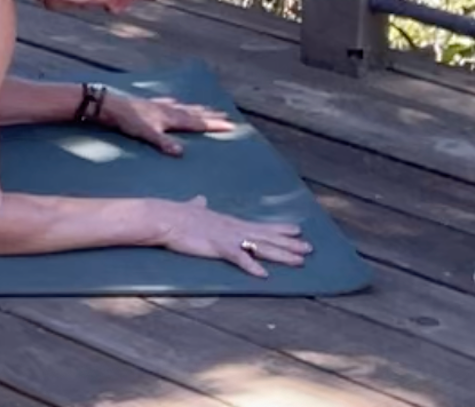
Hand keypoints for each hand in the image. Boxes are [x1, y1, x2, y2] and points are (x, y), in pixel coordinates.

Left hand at [100, 93, 235, 155]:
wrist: (109, 105)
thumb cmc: (127, 120)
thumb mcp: (146, 133)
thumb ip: (164, 142)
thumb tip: (182, 152)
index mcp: (171, 118)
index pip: (197, 122)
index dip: (214, 124)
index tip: (231, 125)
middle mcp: (168, 110)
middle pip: (194, 113)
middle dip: (210, 115)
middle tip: (227, 115)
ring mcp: (159, 105)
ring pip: (183, 107)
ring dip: (197, 109)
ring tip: (208, 107)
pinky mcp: (148, 103)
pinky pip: (168, 102)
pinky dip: (175, 102)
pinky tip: (176, 100)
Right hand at [152, 195, 310, 276]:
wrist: (164, 217)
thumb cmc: (176, 214)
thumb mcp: (192, 208)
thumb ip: (198, 205)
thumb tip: (199, 199)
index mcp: (229, 222)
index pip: (260, 225)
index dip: (280, 229)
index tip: (297, 230)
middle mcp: (234, 228)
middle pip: (267, 237)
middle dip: (289, 244)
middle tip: (310, 248)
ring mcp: (228, 237)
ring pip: (260, 247)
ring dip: (281, 255)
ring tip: (300, 261)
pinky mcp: (218, 247)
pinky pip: (238, 259)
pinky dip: (252, 267)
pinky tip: (264, 275)